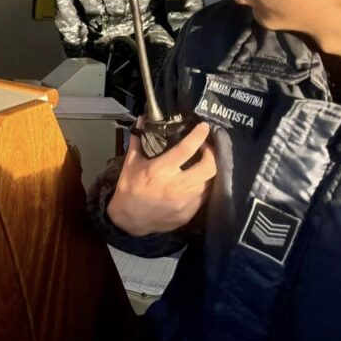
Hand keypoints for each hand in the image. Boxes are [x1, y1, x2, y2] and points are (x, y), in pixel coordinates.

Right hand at [107, 120, 216, 236]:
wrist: (128, 220)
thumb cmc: (129, 188)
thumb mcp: (130, 163)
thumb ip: (138, 141)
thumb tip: (142, 120)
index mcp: (161, 170)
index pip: (186, 149)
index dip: (198, 136)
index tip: (204, 127)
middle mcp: (176, 186)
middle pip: (208, 168)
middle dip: (211, 155)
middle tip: (206, 149)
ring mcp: (185, 202)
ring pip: (208, 183)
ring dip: (207, 172)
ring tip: (202, 165)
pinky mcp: (188, 214)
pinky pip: (203, 197)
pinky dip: (201, 187)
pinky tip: (195, 183)